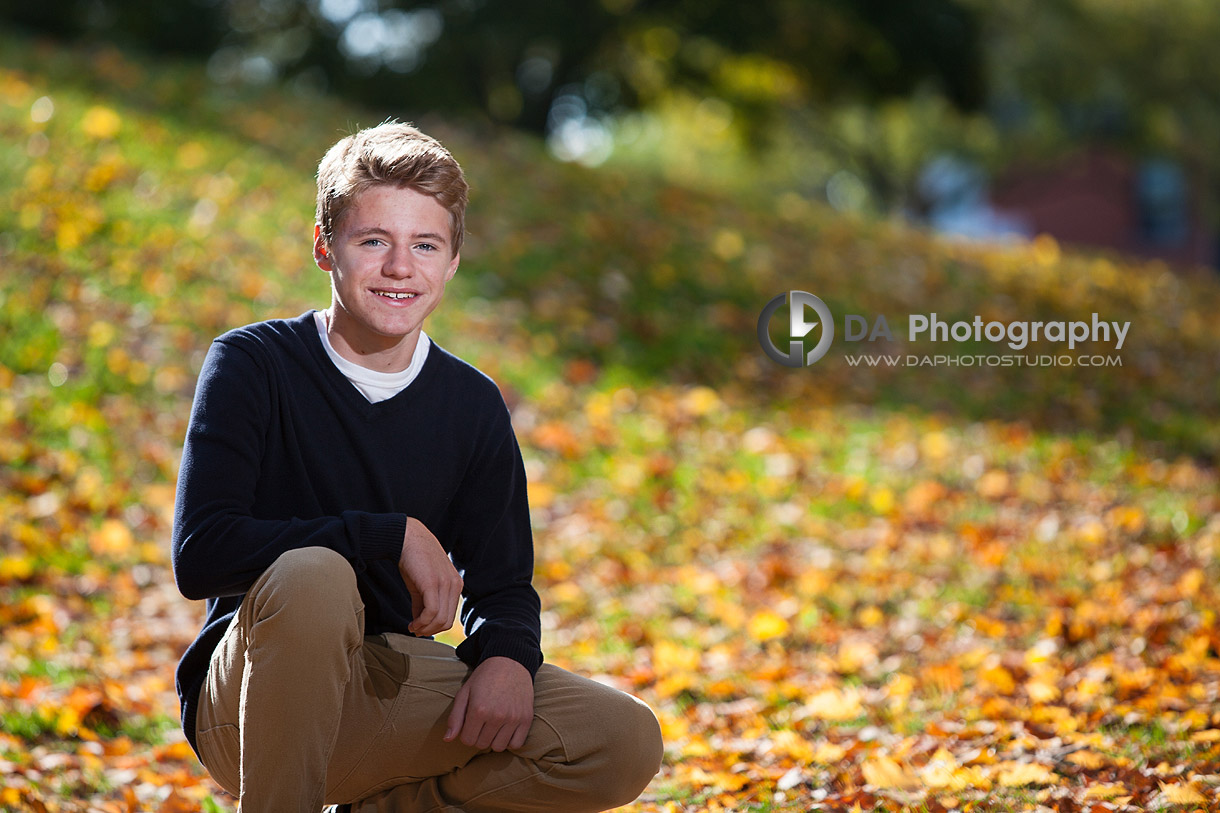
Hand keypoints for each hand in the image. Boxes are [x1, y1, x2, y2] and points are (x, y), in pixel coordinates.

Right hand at [398, 517, 462, 635]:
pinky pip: (432, 612)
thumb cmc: (414, 560)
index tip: (421, 629)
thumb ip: (424, 603)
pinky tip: (412, 623)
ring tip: (413, 627)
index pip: (451, 615)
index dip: (435, 626)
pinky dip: (422, 622)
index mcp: (456, 584)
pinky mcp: (432, 584)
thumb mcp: (423, 584)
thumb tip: (420, 623)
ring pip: (440, 619)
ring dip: (425, 628)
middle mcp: (455, 585)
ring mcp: (445, 584)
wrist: (407, 538)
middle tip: (416, 630)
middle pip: (447, 621)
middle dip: (430, 630)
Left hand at [444, 657, 533, 751]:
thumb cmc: (484, 677)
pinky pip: (516, 744)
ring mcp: (513, 718)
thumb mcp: (465, 692)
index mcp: (478, 709)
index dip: (466, 733)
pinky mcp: (526, 719)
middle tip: (482, 722)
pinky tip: (506, 729)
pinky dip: (510, 741)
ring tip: (494, 726)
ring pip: (498, 747)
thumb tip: (447, 740)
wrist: (510, 661)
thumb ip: (455, 717)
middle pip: (482, 744)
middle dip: (479, 736)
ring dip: (494, 740)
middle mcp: (497, 716)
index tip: (471, 723)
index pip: (467, 740)